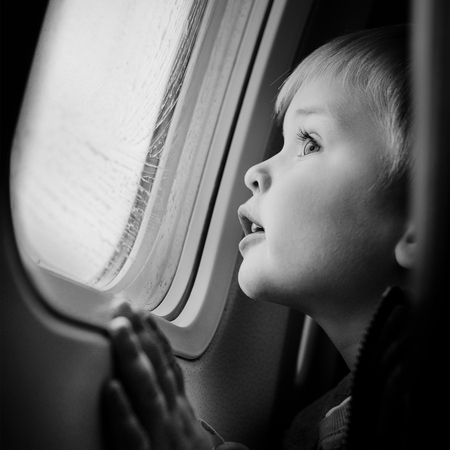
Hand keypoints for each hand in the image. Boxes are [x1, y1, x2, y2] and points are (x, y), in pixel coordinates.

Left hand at [103, 302, 214, 449]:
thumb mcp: (198, 438)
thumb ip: (195, 415)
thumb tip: (194, 392)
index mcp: (180, 411)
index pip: (169, 366)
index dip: (157, 338)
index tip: (146, 314)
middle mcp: (172, 416)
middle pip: (156, 368)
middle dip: (140, 334)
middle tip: (124, 306)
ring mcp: (160, 434)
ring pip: (146, 389)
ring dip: (133, 356)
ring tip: (118, 328)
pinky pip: (132, 434)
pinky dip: (122, 410)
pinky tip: (110, 387)